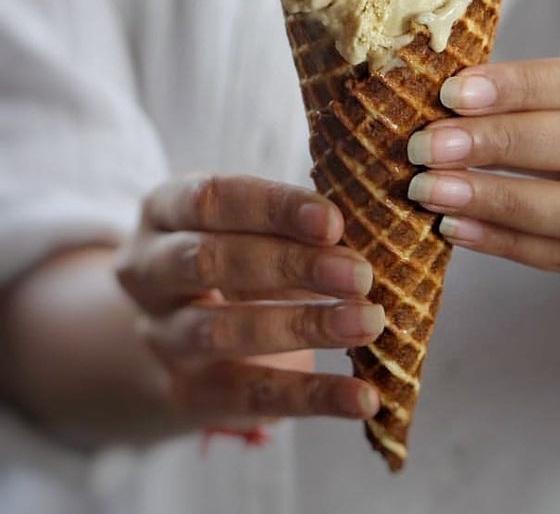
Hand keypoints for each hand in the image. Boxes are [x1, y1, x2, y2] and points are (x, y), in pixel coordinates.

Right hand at [116, 174, 382, 428]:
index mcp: (164, 210)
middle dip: (290, 265)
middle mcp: (148, 270)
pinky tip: (363, 397)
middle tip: (360, 275)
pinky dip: (312, 397)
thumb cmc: (235, 251)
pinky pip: (249, 396)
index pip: (211, 199)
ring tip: (368, 322)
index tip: (333, 221)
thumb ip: (294, 223)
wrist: (173, 328)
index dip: (272, 208)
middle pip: (209, 260)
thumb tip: (373, 230)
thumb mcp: (247, 224)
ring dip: (303, 326)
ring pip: (220, 330)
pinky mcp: (187, 392)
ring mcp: (162, 335)